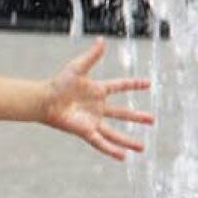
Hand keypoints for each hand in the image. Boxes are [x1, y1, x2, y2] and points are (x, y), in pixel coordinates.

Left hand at [45, 38, 153, 159]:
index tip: (149, 83)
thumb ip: (92, 56)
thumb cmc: (58, 83)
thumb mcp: (77, 68)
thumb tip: (102, 40)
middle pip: (122, 113)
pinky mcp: (86, 131)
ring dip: (128, 141)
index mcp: (98, 90)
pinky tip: (123, 157)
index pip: (120, 86)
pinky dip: (111, 150)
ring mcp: (93, 121)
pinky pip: (101, 142)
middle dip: (137, 117)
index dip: (134, 84)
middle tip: (152, 120)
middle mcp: (98, 107)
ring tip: (143, 148)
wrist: (45, 100)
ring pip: (114, 133)